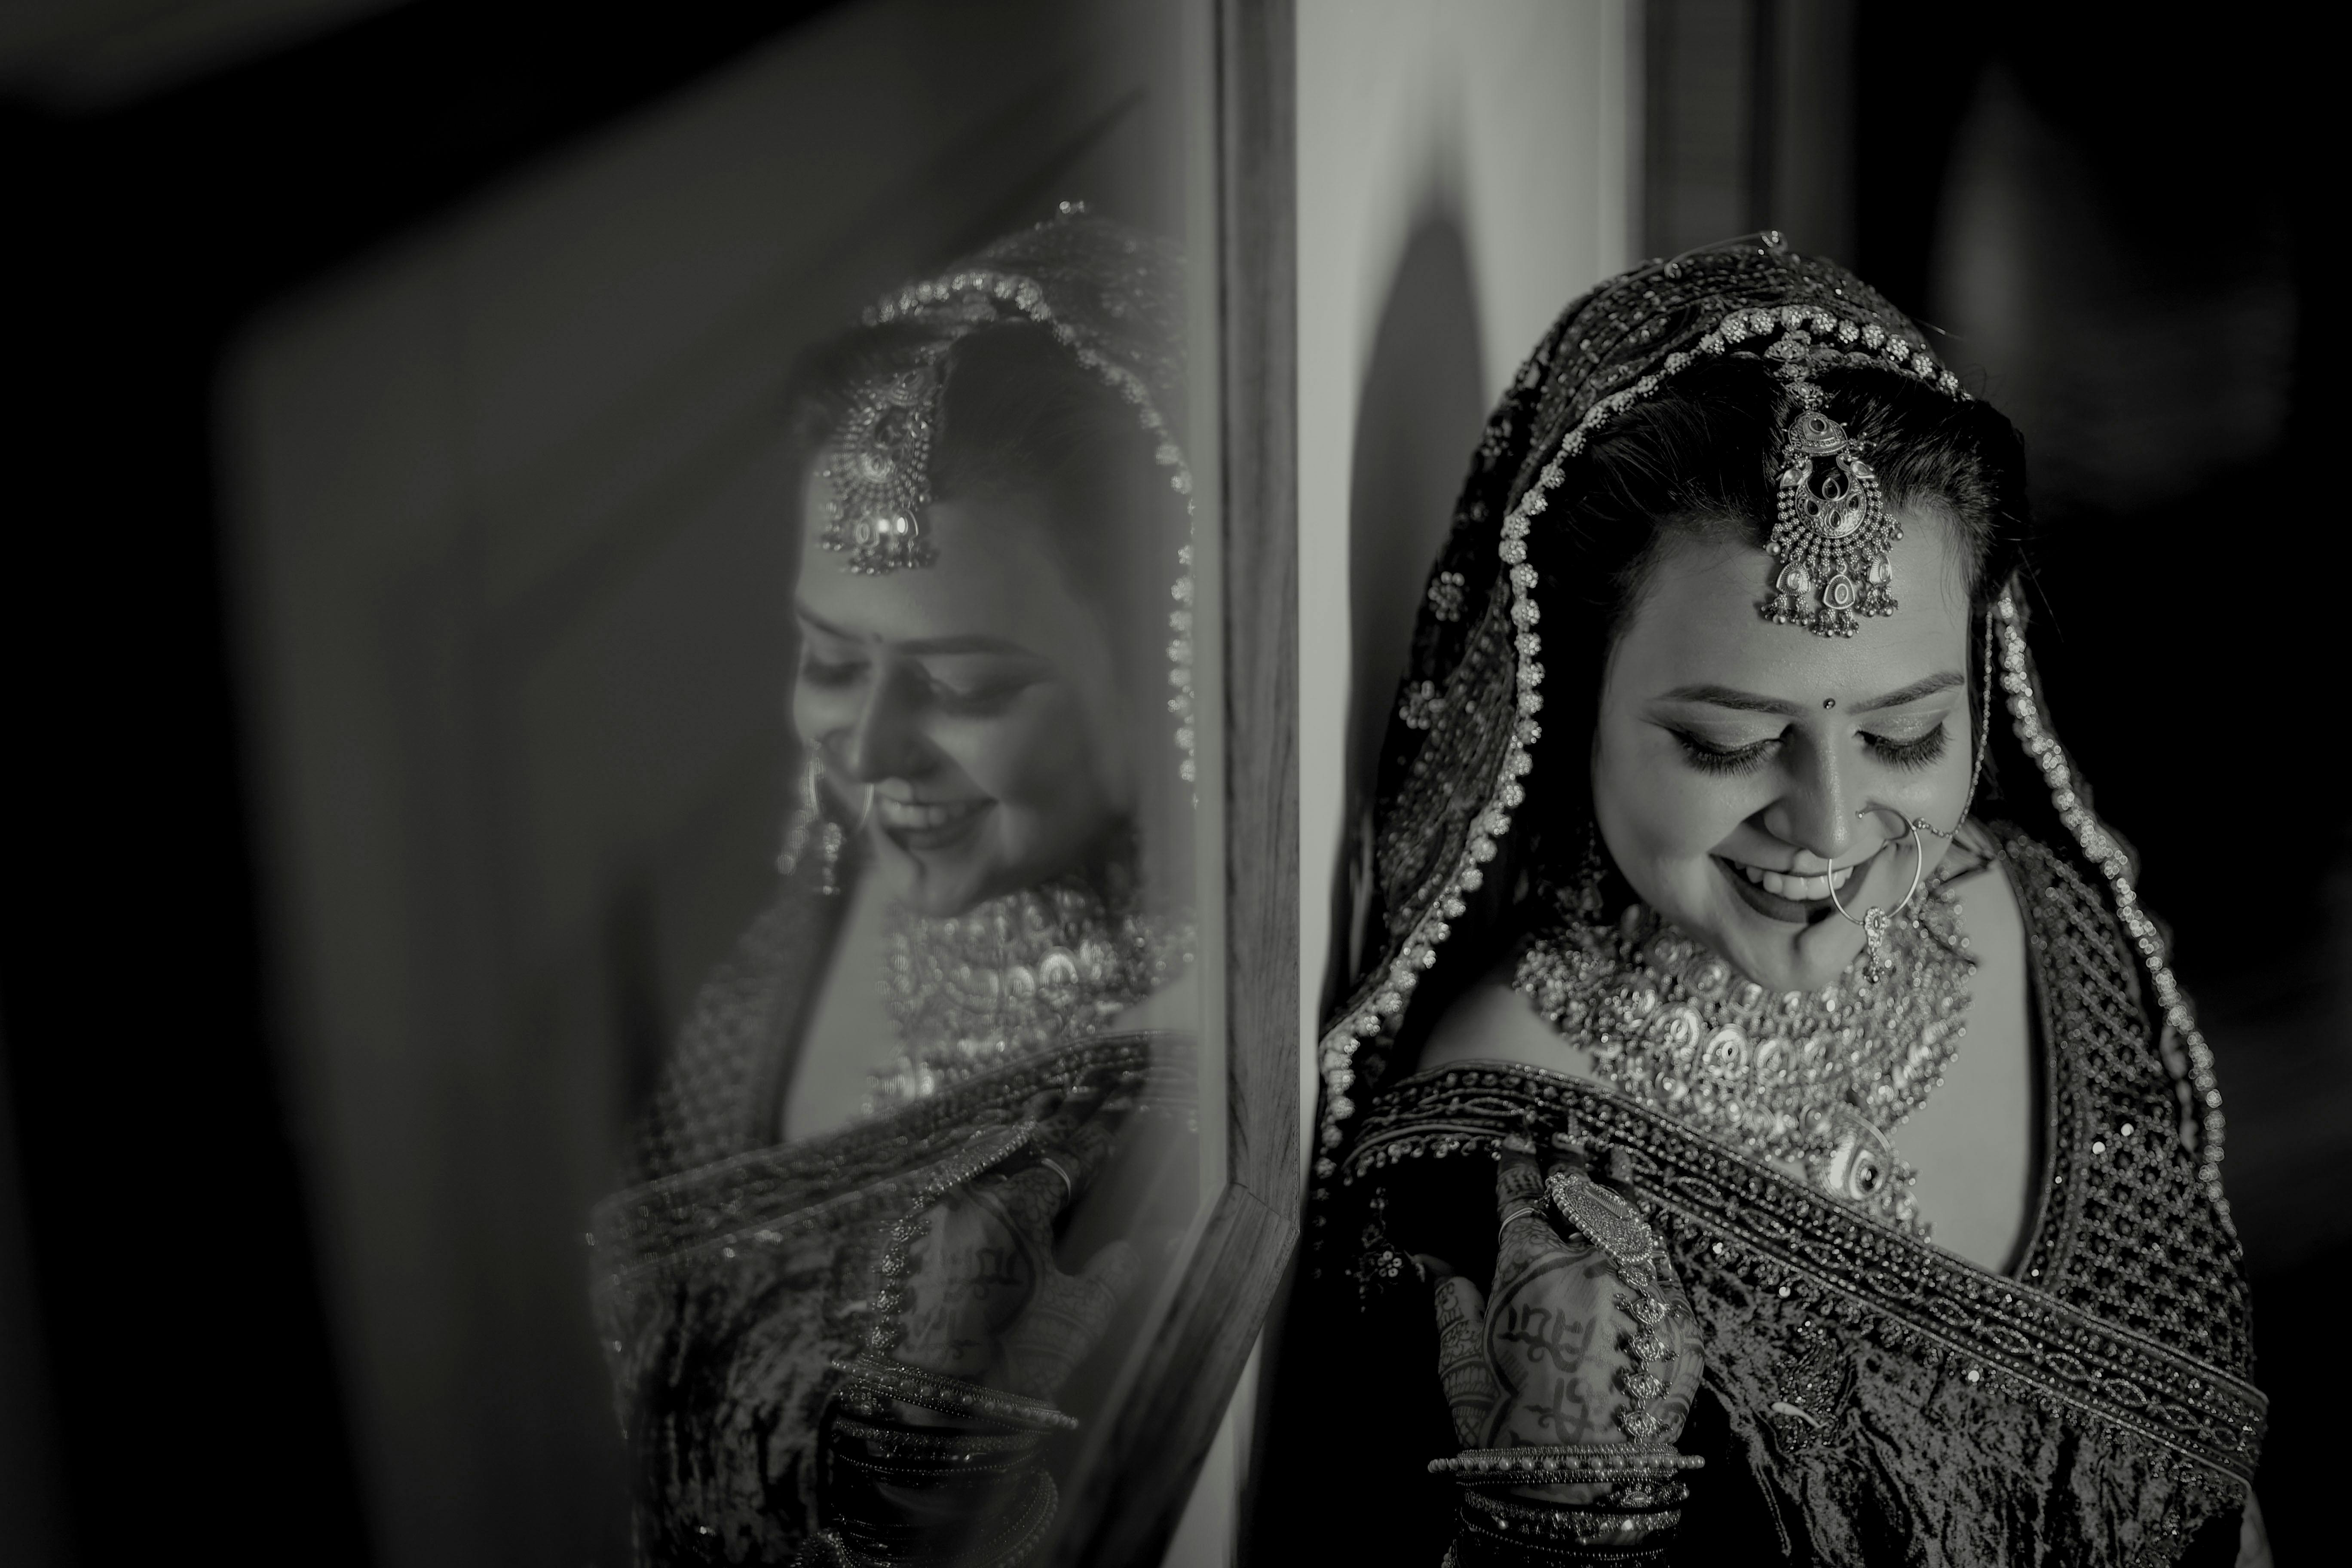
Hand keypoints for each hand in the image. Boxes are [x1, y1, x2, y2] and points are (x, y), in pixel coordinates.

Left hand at [891, 1085, 1139, 1403]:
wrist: (927, 1405)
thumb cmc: (1010, 1365)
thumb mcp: (1079, 1318)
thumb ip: (1117, 1270)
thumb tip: (1158, 1238)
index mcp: (1014, 1208)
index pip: (1073, 1156)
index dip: (1105, 1127)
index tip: (1127, 1095)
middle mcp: (970, 1195)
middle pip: (1029, 1139)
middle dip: (1068, 1110)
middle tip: (1095, 1079)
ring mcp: (937, 1209)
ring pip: (987, 1148)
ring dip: (1023, 1124)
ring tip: (1048, 1097)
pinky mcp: (917, 1233)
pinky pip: (954, 1172)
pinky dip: (980, 1151)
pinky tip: (986, 1138)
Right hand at [1429, 1140, 1703, 1462]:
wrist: (1580, 1489)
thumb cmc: (1506, 1429)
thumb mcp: (1463, 1361)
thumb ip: (1451, 1300)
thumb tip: (1429, 1260)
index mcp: (1529, 1267)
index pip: (1522, 1195)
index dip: (1517, 1160)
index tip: (1516, 1132)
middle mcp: (1590, 1265)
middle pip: (1581, 1194)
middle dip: (1571, 1157)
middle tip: (1568, 1129)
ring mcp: (1640, 1291)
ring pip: (1631, 1219)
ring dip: (1621, 1184)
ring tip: (1616, 1155)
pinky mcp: (1679, 1325)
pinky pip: (1666, 1266)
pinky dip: (1653, 1240)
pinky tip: (1647, 1225)